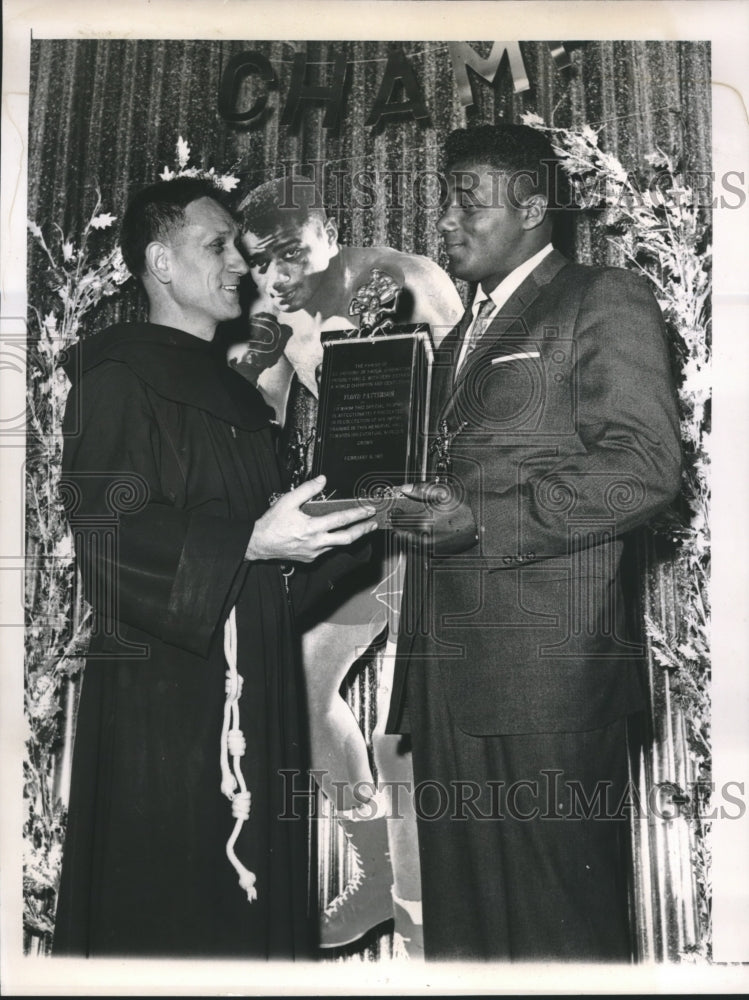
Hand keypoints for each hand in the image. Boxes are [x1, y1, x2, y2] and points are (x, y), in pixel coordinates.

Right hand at [246, 476, 377, 563]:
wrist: (259, 544)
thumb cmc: (272, 524)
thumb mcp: (287, 501)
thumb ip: (306, 489)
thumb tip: (322, 480)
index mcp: (312, 527)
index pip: (341, 520)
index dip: (357, 514)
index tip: (368, 510)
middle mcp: (316, 542)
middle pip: (347, 538)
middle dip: (363, 530)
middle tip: (373, 524)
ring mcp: (314, 553)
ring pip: (338, 545)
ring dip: (351, 537)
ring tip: (360, 529)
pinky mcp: (310, 559)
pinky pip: (327, 550)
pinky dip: (335, 542)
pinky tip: (337, 536)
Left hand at [388, 482, 477, 554]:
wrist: (482, 524)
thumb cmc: (465, 508)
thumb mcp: (444, 492)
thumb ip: (422, 489)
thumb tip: (406, 488)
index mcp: (425, 521)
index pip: (400, 520)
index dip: (394, 515)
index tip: (393, 511)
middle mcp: (426, 536)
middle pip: (402, 532)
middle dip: (396, 525)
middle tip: (394, 518)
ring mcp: (432, 545)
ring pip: (410, 542)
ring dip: (404, 534)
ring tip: (403, 527)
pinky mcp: (438, 550)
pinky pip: (421, 547)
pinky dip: (415, 540)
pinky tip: (417, 533)